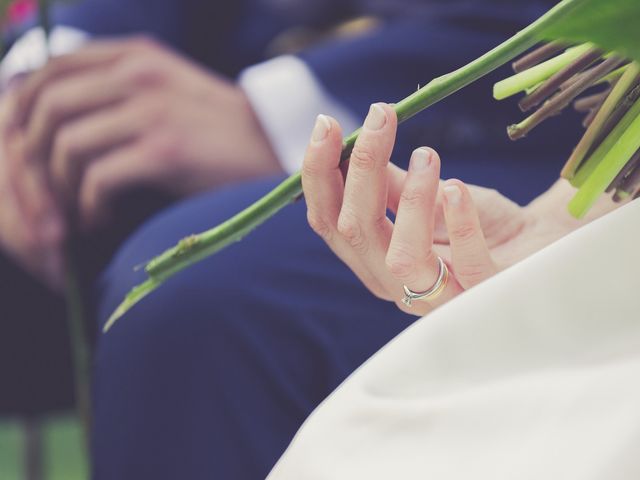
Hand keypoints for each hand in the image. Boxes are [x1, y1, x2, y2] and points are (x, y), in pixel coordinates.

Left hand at [0, 36, 280, 285]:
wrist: (275, 151)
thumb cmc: (220, 132)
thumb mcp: (168, 92)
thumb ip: (117, 91)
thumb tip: (56, 118)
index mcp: (136, 55)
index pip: (50, 68)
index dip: (22, 109)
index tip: (24, 149)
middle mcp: (138, 74)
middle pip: (46, 105)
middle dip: (31, 155)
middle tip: (42, 192)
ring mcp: (152, 111)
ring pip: (65, 144)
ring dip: (59, 187)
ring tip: (72, 211)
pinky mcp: (166, 151)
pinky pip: (98, 178)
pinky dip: (88, 206)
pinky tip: (99, 220)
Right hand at [302, 103, 617, 315]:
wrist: (537, 245)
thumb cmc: (477, 220)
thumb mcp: (426, 197)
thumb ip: (388, 181)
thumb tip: (352, 143)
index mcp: (373, 259)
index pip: (329, 222)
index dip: (319, 174)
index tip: (326, 125)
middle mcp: (396, 285)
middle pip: (356, 233)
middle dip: (359, 169)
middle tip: (379, 116)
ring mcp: (439, 297)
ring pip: (400, 258)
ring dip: (409, 199)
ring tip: (427, 154)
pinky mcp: (484, 295)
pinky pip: (468, 265)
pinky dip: (460, 222)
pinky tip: (457, 187)